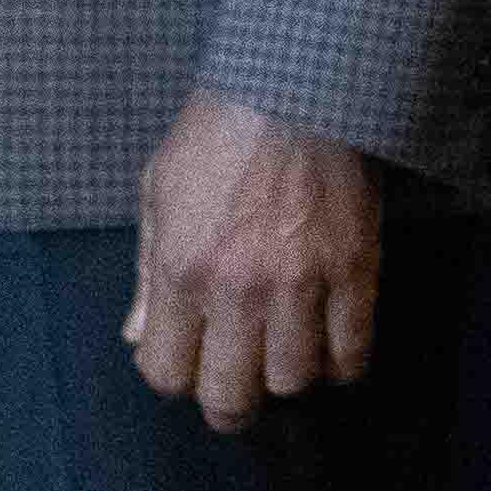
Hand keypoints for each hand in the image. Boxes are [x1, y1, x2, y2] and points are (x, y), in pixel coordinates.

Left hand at [131, 88, 383, 427]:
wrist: (296, 83)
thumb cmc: (218, 133)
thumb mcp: (158, 190)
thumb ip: (145, 271)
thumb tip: (136, 336)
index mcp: (180, 267)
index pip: (166, 372)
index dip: (174, 377)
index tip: (186, 364)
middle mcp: (237, 287)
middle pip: (231, 397)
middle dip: (228, 407)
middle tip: (235, 394)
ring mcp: (301, 283)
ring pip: (294, 383)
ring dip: (286, 378)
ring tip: (283, 355)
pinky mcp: (355, 271)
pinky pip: (353, 352)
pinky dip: (341, 364)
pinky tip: (329, 347)